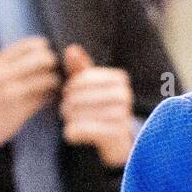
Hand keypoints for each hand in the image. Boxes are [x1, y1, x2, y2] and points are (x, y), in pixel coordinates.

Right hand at [0, 36, 59, 158]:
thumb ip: (5, 67)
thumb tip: (33, 60)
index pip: (32, 44)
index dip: (46, 50)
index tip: (47, 60)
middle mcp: (3, 73)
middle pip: (45, 57)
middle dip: (55, 66)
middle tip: (55, 74)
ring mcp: (11, 92)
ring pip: (49, 78)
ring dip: (56, 84)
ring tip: (53, 89)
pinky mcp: (18, 111)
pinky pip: (44, 99)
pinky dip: (51, 98)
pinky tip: (48, 101)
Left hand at [60, 44, 135, 167]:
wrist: (118, 142)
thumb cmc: (102, 109)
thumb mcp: (91, 88)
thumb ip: (80, 69)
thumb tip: (71, 49)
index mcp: (120, 78)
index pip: (80, 79)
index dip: (69, 89)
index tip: (69, 97)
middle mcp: (124, 94)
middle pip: (76, 96)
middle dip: (66, 106)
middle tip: (67, 112)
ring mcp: (122, 114)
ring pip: (75, 114)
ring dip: (68, 120)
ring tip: (71, 122)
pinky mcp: (115, 133)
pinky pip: (79, 130)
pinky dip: (71, 133)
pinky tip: (73, 134)